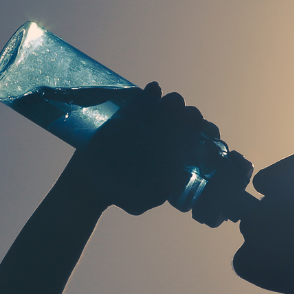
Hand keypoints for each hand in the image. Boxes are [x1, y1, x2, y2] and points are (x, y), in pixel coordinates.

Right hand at [63, 82, 215, 215]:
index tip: (205, 134)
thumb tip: (168, 182)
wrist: (87, 183)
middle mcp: (165, 136)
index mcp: (174, 154)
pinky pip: (143, 98)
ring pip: (168, 105)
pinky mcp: (129, 112)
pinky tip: (154, 90)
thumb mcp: (136, 202)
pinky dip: (151, 93)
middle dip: (192, 116)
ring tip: (172, 105)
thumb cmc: (118, 193)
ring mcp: (147, 122)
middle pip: (186, 120)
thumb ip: (153, 197)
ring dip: (174, 102)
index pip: (197, 140)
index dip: (206, 133)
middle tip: (189, 120)